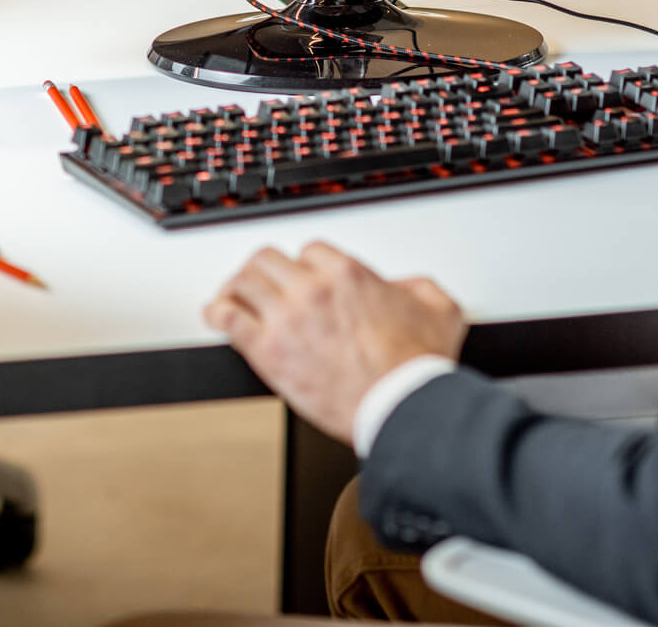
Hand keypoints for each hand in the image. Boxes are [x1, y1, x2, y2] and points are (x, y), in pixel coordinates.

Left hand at [204, 241, 467, 444]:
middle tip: (265, 282)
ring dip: (238, 286)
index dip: (307, 265)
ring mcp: (286, 318)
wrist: (400, 405)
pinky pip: (228, 317)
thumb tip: (406, 287)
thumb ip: (418, 287)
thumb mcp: (438, 309)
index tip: (306, 279)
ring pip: (243, 281)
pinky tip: (220, 314)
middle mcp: (311, 289)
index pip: (310, 250)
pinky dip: (219, 311)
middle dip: (266, 269)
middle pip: (268, 259)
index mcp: (346, 274)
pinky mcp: (268, 351)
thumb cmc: (416, 366)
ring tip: (237, 296)